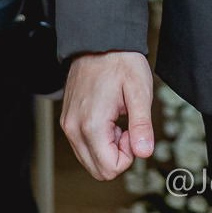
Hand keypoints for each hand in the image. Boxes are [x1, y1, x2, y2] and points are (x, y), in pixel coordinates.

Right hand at [61, 51, 154, 179]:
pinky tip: (108, 118)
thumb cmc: (120, 62)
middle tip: (127, 128)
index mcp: (91, 124)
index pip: (110, 168)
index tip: (133, 131)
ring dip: (108, 147)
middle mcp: (74, 128)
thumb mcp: (139, 91)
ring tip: (118, 120)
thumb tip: (144, 152)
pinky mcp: (67, 120)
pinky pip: (83, 146)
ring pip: (90, 160)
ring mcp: (68, 125)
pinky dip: (99, 140)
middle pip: (98, 170)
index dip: (129, 155)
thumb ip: (142, 125)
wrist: (100, 42)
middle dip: (118, 155)